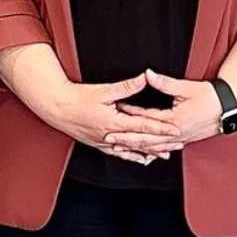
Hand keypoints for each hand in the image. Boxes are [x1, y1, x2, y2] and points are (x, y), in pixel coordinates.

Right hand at [39, 75, 182, 166]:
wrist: (57, 109)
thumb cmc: (78, 98)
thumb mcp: (103, 90)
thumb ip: (126, 86)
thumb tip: (144, 77)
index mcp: (114, 122)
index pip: (144, 126)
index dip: (162, 129)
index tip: (176, 131)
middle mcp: (112, 135)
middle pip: (141, 142)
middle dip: (161, 143)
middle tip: (179, 144)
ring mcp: (105, 142)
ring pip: (132, 150)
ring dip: (150, 152)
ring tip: (166, 154)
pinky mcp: (100, 144)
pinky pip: (120, 153)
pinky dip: (133, 156)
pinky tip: (142, 159)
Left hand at [110, 69, 224, 151]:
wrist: (228, 108)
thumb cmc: (209, 96)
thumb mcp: (185, 88)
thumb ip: (164, 83)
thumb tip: (147, 74)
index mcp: (174, 120)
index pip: (146, 118)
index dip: (130, 114)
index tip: (116, 111)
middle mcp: (175, 133)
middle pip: (146, 138)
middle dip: (127, 139)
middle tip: (109, 139)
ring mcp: (180, 139)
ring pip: (153, 146)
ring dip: (136, 147)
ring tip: (119, 148)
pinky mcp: (184, 140)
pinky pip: (163, 148)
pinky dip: (150, 151)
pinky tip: (141, 154)